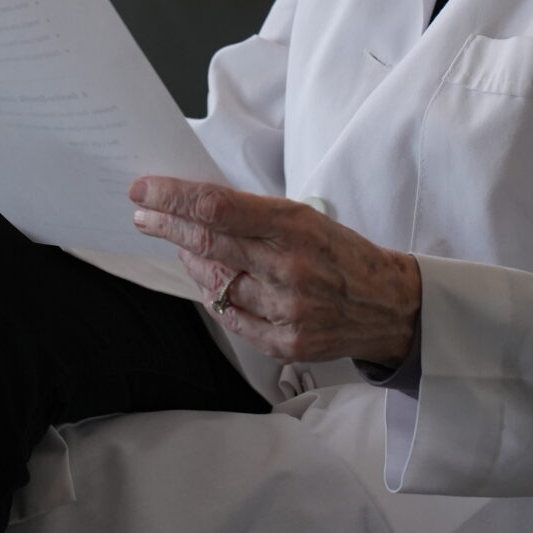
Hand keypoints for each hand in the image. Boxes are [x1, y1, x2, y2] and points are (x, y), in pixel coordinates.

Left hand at [128, 179, 420, 366]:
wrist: (389, 304)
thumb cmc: (343, 254)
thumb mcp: (307, 219)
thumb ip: (255, 217)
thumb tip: (197, 208)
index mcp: (295, 226)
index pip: (217, 206)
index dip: (173, 197)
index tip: (145, 189)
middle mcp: (288, 267)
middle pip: (206, 243)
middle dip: (166, 225)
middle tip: (143, 215)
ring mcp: (286, 309)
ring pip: (214, 283)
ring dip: (191, 262)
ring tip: (185, 248)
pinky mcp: (285, 342)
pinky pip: (231, 317)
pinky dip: (216, 297)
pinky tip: (214, 284)